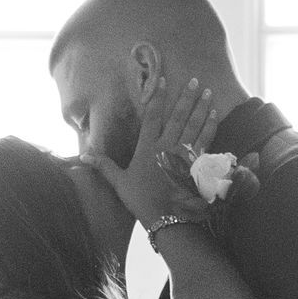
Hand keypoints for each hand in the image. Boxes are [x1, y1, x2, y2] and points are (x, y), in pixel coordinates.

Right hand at [83, 74, 219, 230]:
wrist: (166, 218)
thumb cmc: (141, 200)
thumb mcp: (119, 182)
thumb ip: (103, 165)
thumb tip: (83, 154)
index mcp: (147, 148)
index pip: (152, 116)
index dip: (158, 97)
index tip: (163, 80)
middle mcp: (166, 146)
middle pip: (178, 116)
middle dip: (187, 96)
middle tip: (196, 80)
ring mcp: (183, 154)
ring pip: (194, 125)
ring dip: (202, 107)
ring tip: (208, 92)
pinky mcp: (196, 164)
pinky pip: (205, 140)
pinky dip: (210, 127)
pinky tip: (215, 115)